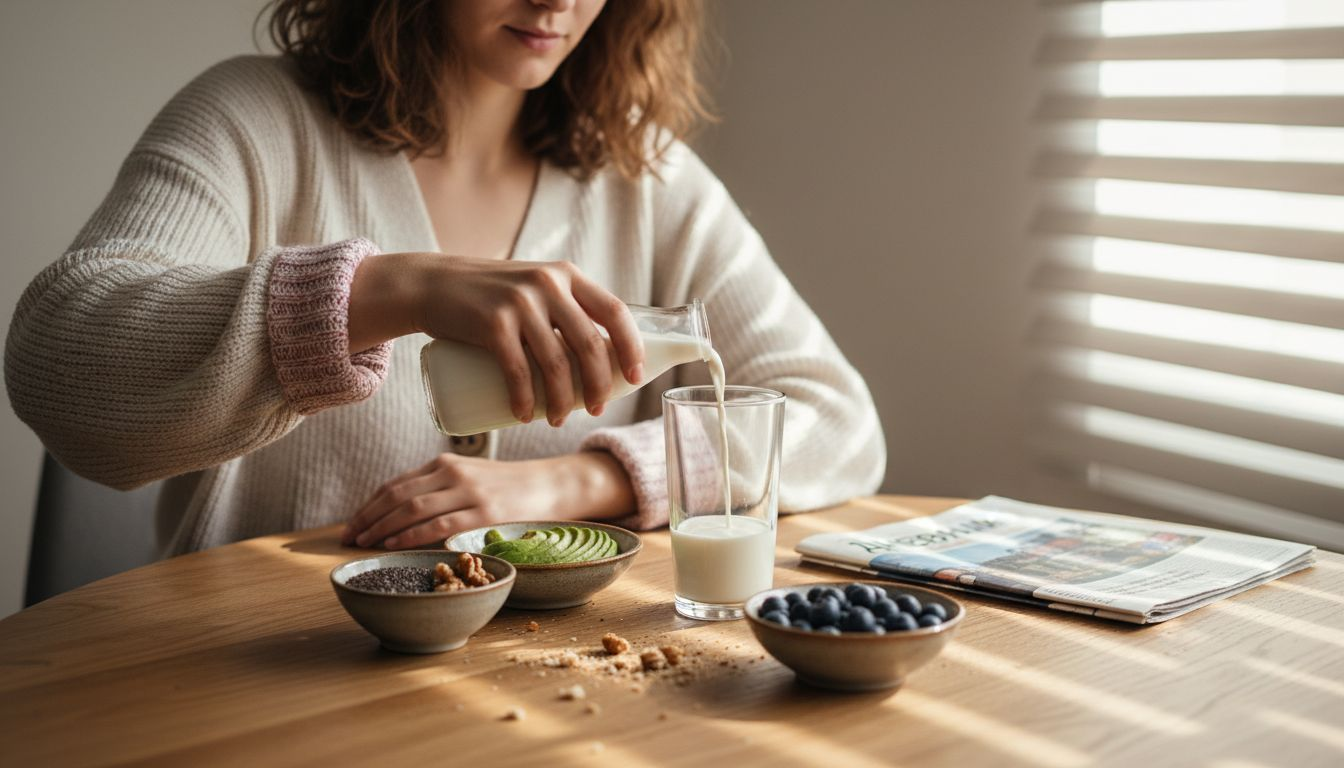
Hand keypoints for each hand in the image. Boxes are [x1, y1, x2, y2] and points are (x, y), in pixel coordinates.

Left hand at [342, 451, 636, 549]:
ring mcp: (469, 492)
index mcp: (445, 463)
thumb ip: (439, 488)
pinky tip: (394, 545)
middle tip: (348, 538)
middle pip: (397, 495)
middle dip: (367, 518)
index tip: (352, 524)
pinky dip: (411, 535)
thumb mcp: (470, 478)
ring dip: (382, 528)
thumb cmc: (508, 487)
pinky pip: (439, 524)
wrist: (552, 484)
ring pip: (412, 508)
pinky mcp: (485, 512)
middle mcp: (453, 473)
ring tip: (364, 544)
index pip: (395, 484)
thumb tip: (401, 514)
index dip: (369, 505)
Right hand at [348, 253, 644, 425]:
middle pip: (589, 344)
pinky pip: (518, 371)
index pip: (616, 312)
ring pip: (556, 363)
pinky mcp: (492, 323)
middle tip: (596, 409)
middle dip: (599, 385)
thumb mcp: (535, 287)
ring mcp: (520, 303)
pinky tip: (526, 415)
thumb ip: (564, 307)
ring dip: (563, 400)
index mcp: (567, 275)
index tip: (635, 377)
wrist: (432, 284)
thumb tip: (601, 355)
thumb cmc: (490, 296)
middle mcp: (548, 284)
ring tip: (560, 419)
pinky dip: (525, 400)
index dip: (631, 347)